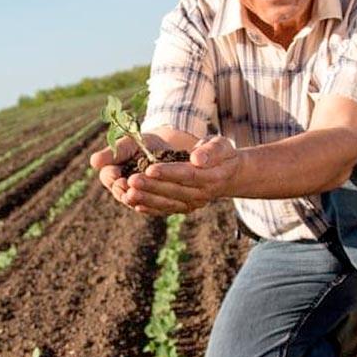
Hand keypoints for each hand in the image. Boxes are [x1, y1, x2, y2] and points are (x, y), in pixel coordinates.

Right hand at [89, 133, 168, 207]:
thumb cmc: (143, 145)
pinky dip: (153, 205)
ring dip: (138, 198)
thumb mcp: (129, 145)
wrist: (167, 150)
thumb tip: (94, 162)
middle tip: (127, 184)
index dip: (111, 176)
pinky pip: (153, 208)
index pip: (108, 176)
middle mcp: (123, 189)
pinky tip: (157, 199)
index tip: (116, 173)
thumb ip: (113, 153)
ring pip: (135, 202)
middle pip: (120, 192)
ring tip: (139, 192)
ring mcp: (138, 199)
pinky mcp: (155, 205)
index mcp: (113, 174)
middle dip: (123, 189)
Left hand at [124, 135, 239, 215]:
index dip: (168, 172)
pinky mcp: (185, 207)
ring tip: (127, 193)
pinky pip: (167, 210)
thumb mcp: (221, 145)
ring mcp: (194, 203)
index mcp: (212, 176)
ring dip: (147, 199)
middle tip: (131, 181)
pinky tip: (135, 204)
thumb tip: (197, 158)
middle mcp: (203, 193)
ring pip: (168, 203)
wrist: (228, 174)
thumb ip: (211, 150)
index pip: (187, 174)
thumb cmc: (221, 153)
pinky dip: (151, 209)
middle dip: (152, 187)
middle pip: (174, 190)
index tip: (149, 169)